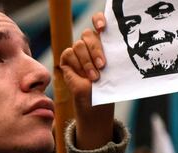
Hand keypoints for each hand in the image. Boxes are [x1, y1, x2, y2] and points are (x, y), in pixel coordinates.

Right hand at [60, 13, 114, 149]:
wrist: (95, 106)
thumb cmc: (106, 90)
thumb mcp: (110, 74)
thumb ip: (106, 59)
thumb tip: (105, 50)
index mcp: (104, 43)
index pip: (99, 21)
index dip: (99, 20)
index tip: (102, 28)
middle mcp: (90, 45)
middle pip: (88, 35)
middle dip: (95, 50)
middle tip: (102, 66)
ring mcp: (78, 53)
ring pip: (78, 46)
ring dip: (87, 62)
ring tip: (94, 78)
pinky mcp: (67, 61)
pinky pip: (68, 55)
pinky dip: (76, 65)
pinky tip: (82, 76)